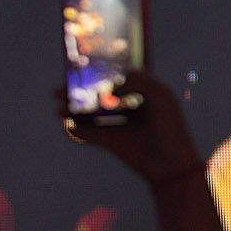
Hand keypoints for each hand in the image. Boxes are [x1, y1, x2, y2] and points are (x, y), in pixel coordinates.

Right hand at [57, 68, 201, 187]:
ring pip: (91, 114)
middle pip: (99, 95)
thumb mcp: (159, 94)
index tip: (78, 67)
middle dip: (78, 92)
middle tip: (60, 90)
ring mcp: (120, 125)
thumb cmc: (170, 126)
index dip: (97, 72)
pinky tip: (66, 126)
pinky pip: (90, 134)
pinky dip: (77, 131)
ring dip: (74, 111)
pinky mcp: (113, 143)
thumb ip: (136, 80)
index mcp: (143, 91)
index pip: (115, 77)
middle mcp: (130, 106)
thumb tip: (107, 87)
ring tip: (58, 109)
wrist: (172, 163)